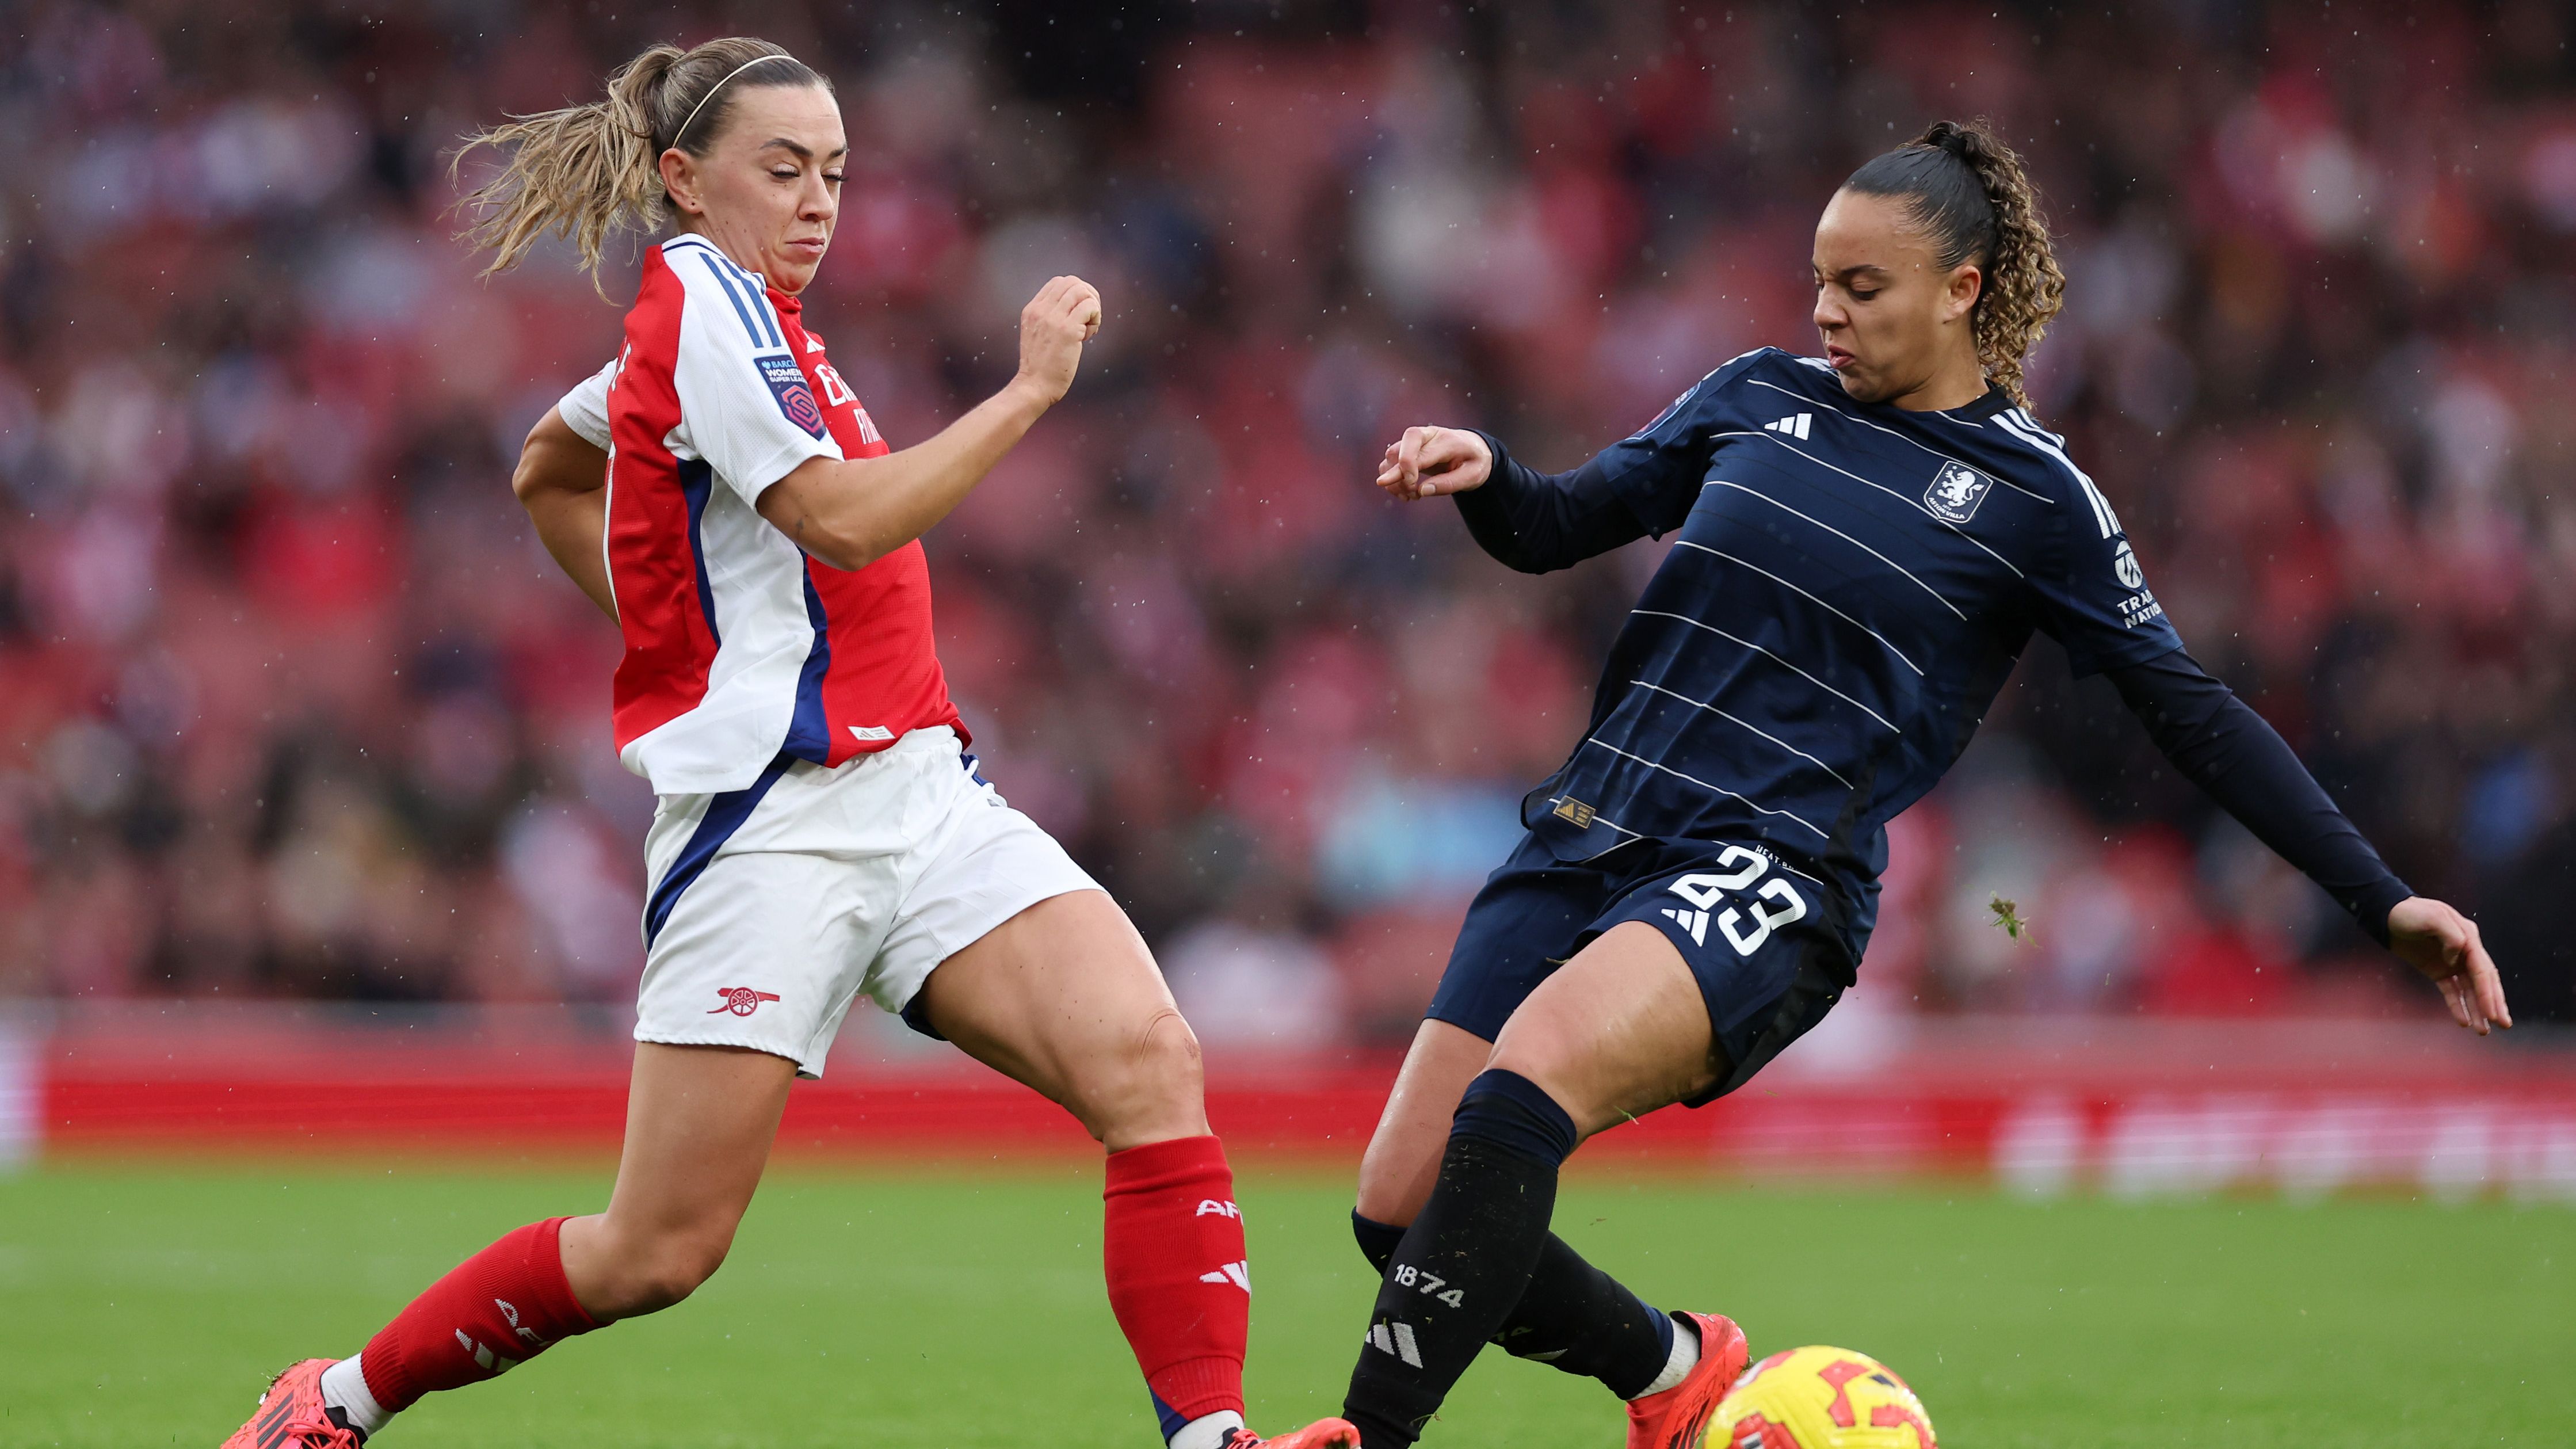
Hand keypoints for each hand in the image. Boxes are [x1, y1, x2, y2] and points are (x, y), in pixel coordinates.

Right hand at [1012, 275, 1102, 406]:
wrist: (1034, 386)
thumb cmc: (1040, 367)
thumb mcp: (1037, 335)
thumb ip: (1049, 319)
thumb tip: (1076, 309)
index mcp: (1032, 309)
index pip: (1058, 282)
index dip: (1075, 293)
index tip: (1078, 314)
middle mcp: (1041, 310)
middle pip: (1072, 282)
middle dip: (1088, 296)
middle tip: (1089, 318)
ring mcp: (1053, 318)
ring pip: (1082, 291)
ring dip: (1093, 307)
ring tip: (1088, 327)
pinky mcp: (1067, 330)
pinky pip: (1090, 306)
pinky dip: (1096, 317)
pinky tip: (1088, 335)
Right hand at [1376, 425, 1492, 500]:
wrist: (1473, 448)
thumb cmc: (1474, 462)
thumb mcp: (1472, 476)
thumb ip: (1449, 484)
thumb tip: (1422, 490)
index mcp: (1446, 441)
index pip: (1419, 452)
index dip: (1407, 469)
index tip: (1412, 488)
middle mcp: (1428, 436)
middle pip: (1398, 448)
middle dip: (1395, 473)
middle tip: (1410, 493)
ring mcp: (1416, 441)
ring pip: (1391, 456)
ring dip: (1394, 479)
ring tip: (1412, 495)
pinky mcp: (1408, 448)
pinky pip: (1390, 462)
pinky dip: (1392, 479)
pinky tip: (1406, 492)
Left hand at [2387, 896, 2511, 1034]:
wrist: (2386, 914)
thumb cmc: (2410, 912)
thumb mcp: (2432, 917)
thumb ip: (2450, 935)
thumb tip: (2458, 956)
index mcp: (2468, 937)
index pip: (2483, 970)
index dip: (2489, 993)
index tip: (2493, 1013)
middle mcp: (2465, 951)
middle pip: (2483, 981)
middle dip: (2493, 1004)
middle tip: (2503, 1025)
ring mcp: (2452, 961)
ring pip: (2470, 989)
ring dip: (2478, 1009)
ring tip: (2484, 1031)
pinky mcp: (2437, 970)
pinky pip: (2451, 991)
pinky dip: (2458, 1006)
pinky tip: (2464, 1022)